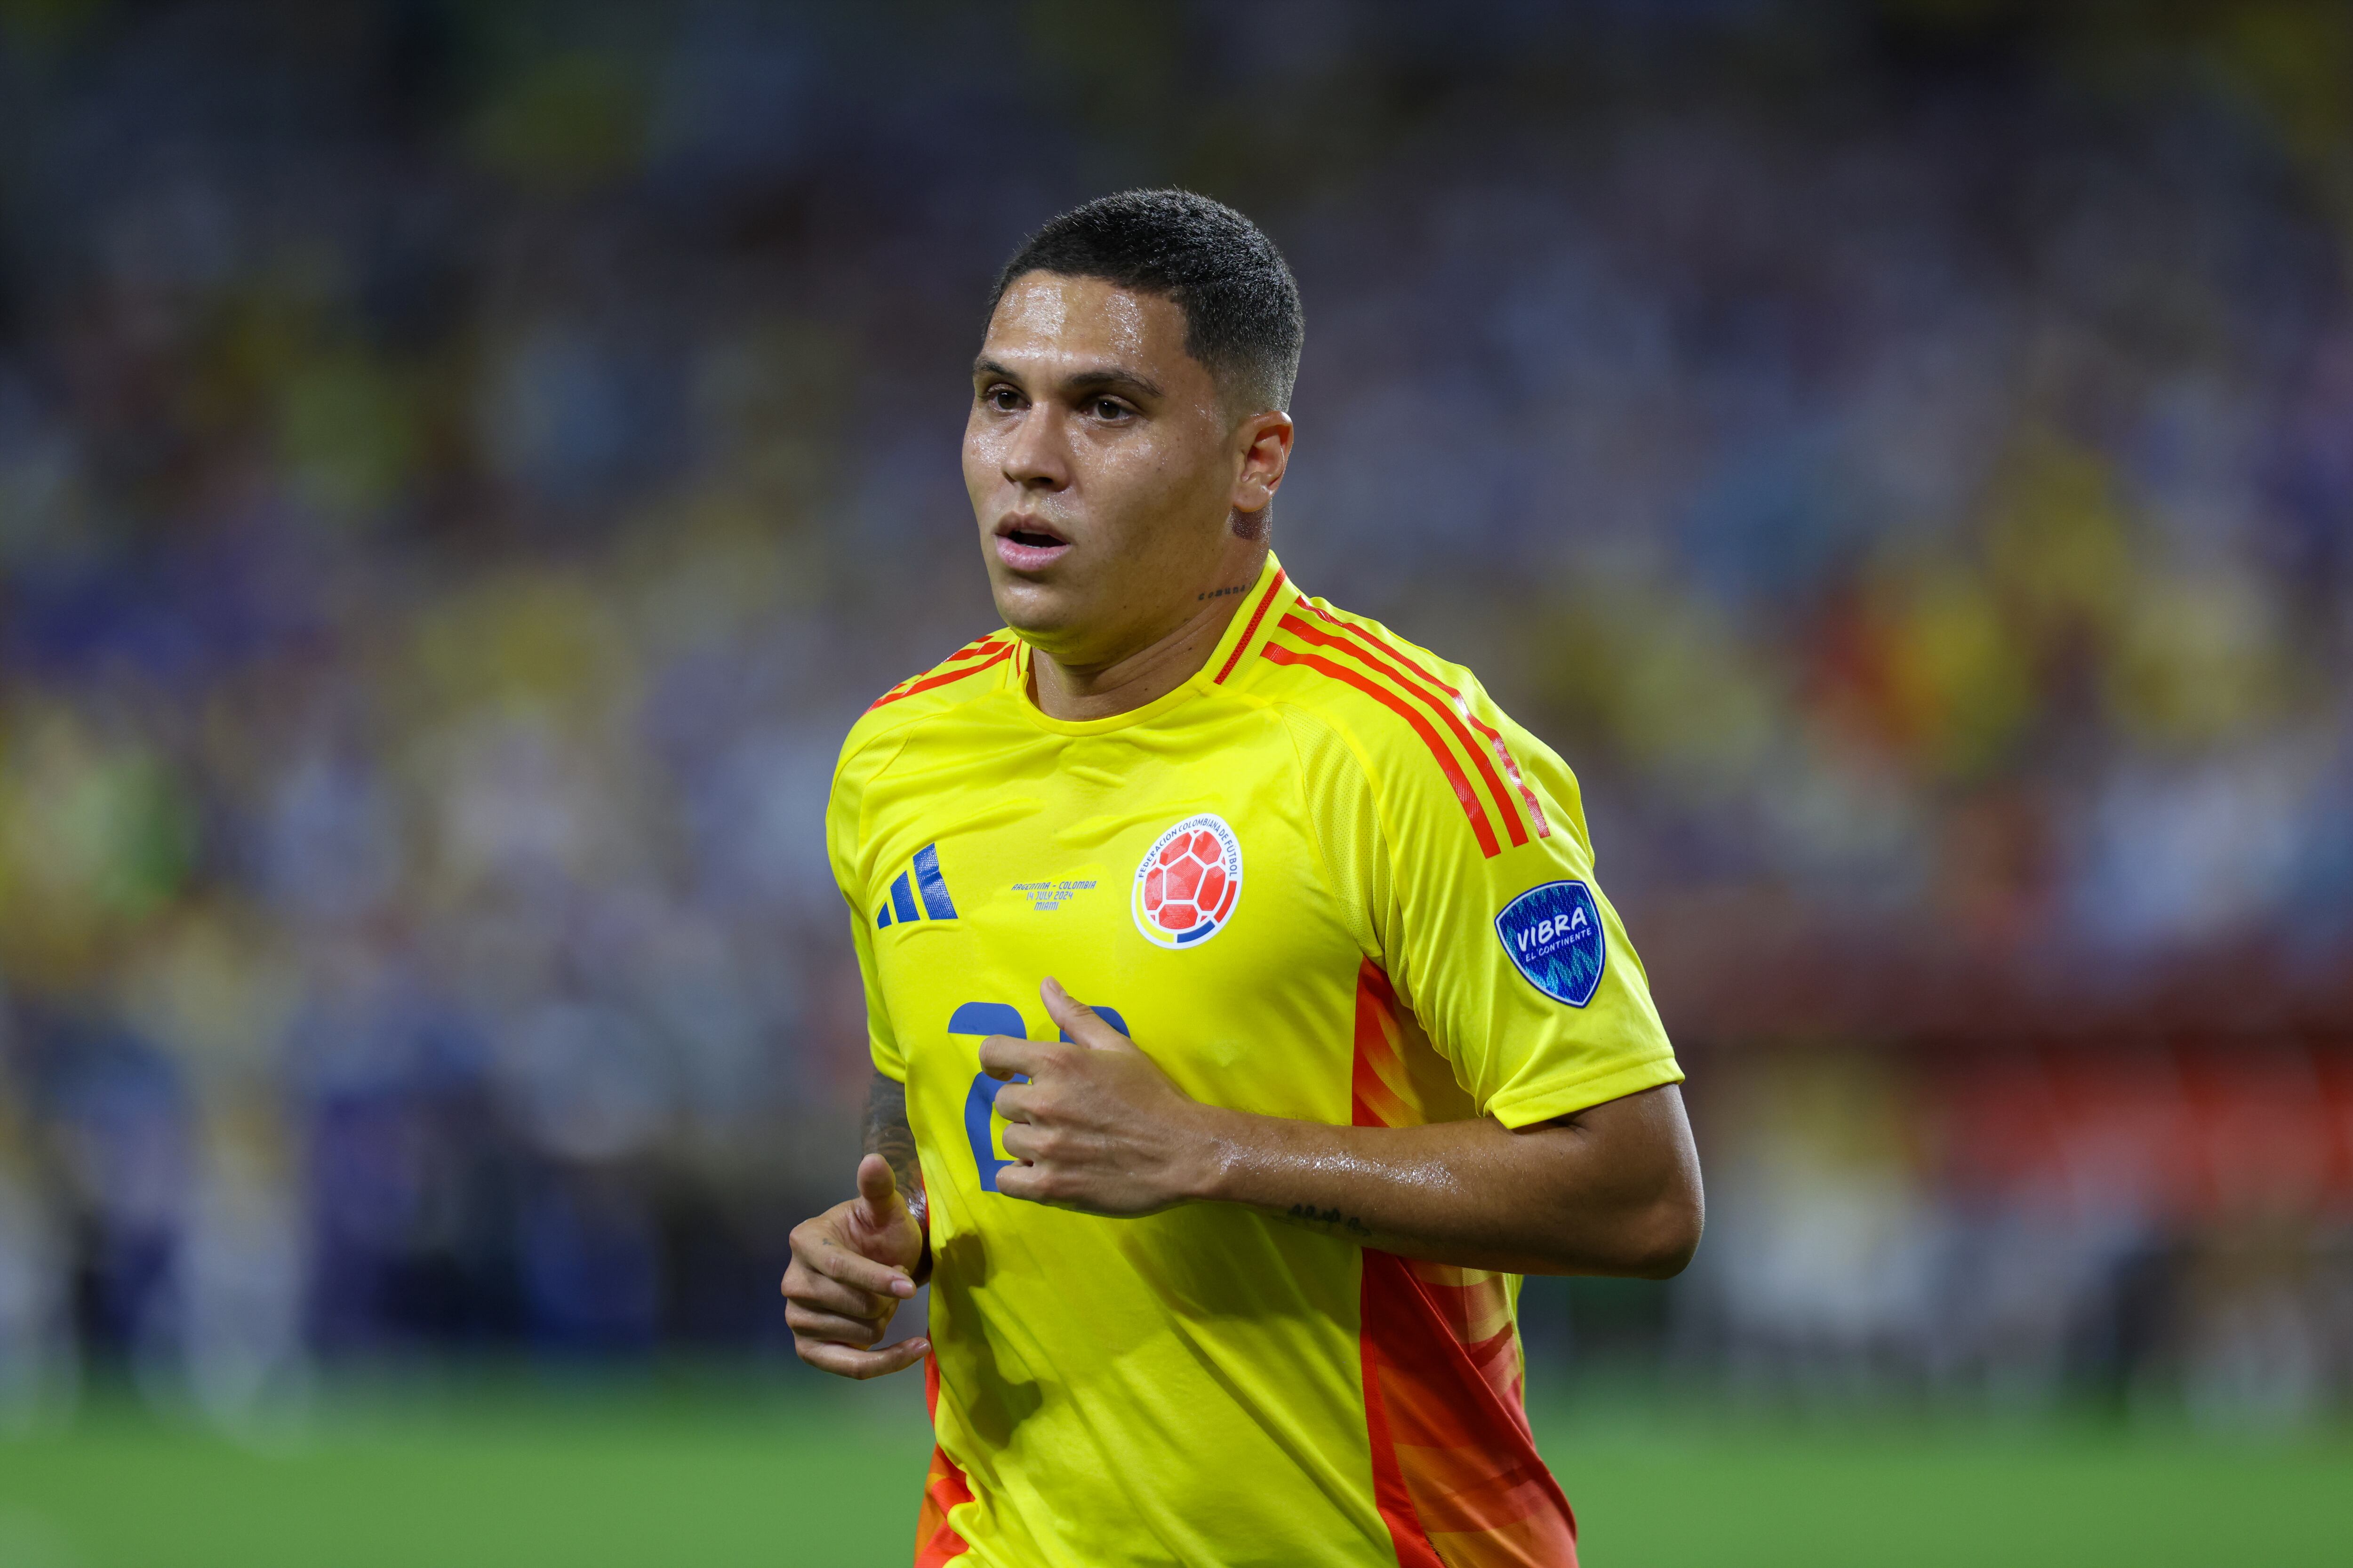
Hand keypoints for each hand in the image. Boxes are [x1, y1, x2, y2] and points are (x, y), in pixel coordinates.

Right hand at [782, 1154, 928, 1377]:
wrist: (877, 1264)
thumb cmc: (880, 1233)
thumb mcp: (885, 1209)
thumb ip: (878, 1187)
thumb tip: (873, 1160)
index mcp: (804, 1241)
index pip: (841, 1268)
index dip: (877, 1279)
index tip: (909, 1288)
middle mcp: (793, 1282)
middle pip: (855, 1306)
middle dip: (887, 1298)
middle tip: (894, 1282)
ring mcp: (797, 1319)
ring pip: (861, 1335)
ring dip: (886, 1320)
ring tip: (883, 1299)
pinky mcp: (809, 1350)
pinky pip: (853, 1368)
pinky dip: (889, 1362)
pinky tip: (916, 1348)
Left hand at [980, 977, 1223, 1215]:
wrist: (1183, 1152)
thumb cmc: (1152, 1096)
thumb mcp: (1117, 1047)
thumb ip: (1075, 1016)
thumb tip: (1046, 985)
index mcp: (1058, 1062)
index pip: (993, 1052)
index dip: (996, 1061)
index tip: (1007, 1071)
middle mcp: (1044, 1102)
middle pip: (1004, 1102)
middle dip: (1027, 1106)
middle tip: (1062, 1114)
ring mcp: (1046, 1147)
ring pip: (1009, 1141)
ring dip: (1030, 1142)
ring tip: (1065, 1143)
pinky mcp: (1050, 1186)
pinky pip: (1007, 1180)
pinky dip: (1021, 1178)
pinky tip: (1049, 1170)